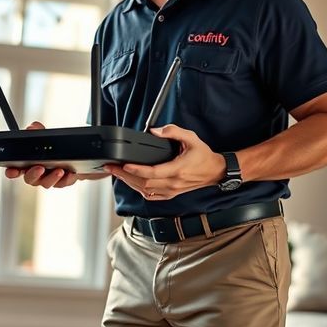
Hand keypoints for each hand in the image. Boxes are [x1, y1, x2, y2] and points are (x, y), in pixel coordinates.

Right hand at [3, 122, 80, 188]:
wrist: (74, 156)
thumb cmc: (54, 148)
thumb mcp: (45, 137)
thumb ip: (37, 131)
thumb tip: (32, 127)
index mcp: (28, 164)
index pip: (15, 170)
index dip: (12, 172)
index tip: (12, 171)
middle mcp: (37, 174)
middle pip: (30, 179)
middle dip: (33, 174)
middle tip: (40, 168)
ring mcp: (49, 179)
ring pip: (46, 183)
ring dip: (52, 177)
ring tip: (60, 170)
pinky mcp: (62, 182)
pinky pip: (63, 183)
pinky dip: (67, 178)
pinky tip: (71, 173)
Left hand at [104, 124, 225, 200]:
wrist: (215, 171)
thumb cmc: (203, 155)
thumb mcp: (191, 138)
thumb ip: (173, 131)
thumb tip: (155, 131)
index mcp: (178, 170)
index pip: (152, 173)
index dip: (136, 170)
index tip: (124, 164)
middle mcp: (173, 183)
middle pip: (144, 184)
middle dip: (125, 176)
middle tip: (112, 167)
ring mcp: (171, 191)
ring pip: (145, 191)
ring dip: (129, 183)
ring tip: (116, 173)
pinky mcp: (170, 194)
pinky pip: (151, 196)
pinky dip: (138, 189)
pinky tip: (130, 182)